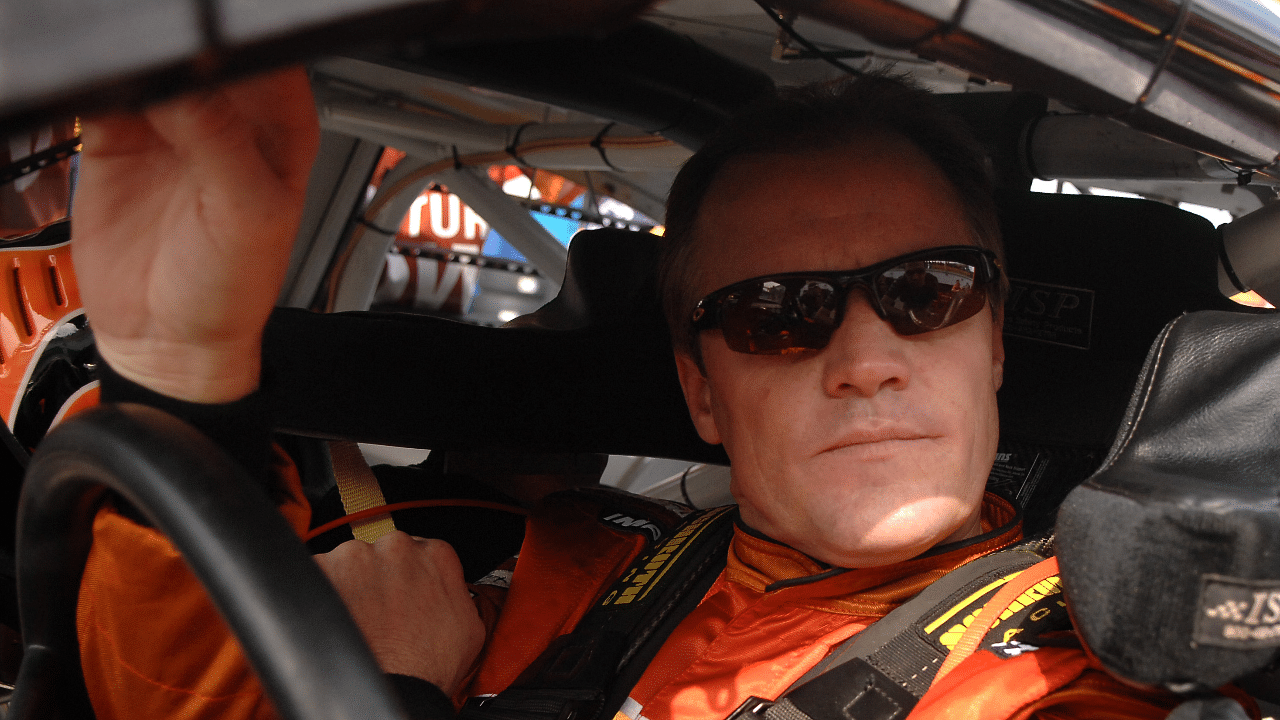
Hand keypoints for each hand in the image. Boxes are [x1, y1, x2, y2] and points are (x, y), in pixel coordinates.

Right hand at [72, 66, 319, 402]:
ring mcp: (171, 123)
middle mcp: (229, 116)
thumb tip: (185, 82)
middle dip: (179, 53)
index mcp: (281, 125)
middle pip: (203, 53)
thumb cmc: (232, 291)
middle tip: (159, 76)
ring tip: (135, 105)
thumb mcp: (245, 214)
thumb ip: (221, 140)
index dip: (235, 49)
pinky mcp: (117, 137)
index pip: (265, 58)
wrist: (169, 342)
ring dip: (132, 66)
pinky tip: (98, 105)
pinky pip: (102, 90)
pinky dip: (94, 86)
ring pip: (151, 64)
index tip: (204, 56)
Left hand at [313, 532, 485, 693]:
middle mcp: (396, 547)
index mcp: (434, 554)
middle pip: (383, 552)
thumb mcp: (470, 625)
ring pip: (350, 562)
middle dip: (380, 576)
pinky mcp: (322, 570)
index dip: (410, 575)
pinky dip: (326, 593)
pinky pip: (320, 574)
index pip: (420, 549)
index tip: (404, 591)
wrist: (393, 688)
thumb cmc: (428, 666)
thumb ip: (455, 589)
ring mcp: (356, 556)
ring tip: (360, 618)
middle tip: (382, 610)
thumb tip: (446, 586)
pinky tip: (340, 618)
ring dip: (352, 584)